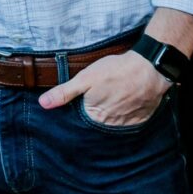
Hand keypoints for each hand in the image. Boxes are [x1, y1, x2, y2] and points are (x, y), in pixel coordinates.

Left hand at [39, 50, 171, 126]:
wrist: (149, 68)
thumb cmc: (115, 71)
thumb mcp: (85, 78)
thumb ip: (64, 93)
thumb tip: (43, 104)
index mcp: (95, 117)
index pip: (80, 122)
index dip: (78, 112)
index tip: (79, 104)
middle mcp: (111, 125)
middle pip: (97, 124)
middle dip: (94, 116)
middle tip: (98, 98)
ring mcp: (127, 123)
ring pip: (113, 124)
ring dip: (110, 117)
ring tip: (111, 100)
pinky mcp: (141, 119)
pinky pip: (129, 122)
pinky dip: (125, 115)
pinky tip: (123, 104)